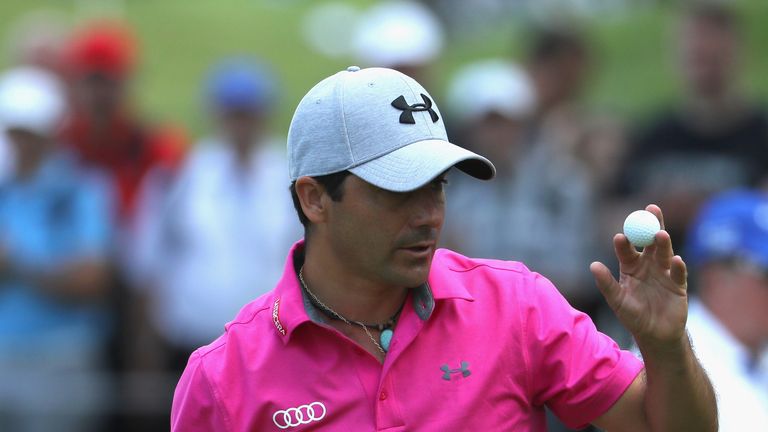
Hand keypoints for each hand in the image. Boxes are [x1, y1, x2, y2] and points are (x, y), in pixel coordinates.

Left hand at [590, 204, 687, 346]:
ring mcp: (664, 273)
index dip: (625, 241)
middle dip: (651, 225)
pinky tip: (676, 260)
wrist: (655, 335)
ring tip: (660, 234)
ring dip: (663, 243)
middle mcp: (648, 265)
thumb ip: (606, 284)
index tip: (620, 236)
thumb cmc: (633, 316)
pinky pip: (679, 273)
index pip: (628, 249)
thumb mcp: (617, 301)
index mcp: (630, 266)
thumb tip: (593, 265)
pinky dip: (678, 266)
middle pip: (650, 241)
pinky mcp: (679, 285)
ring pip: (665, 253)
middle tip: (651, 209)